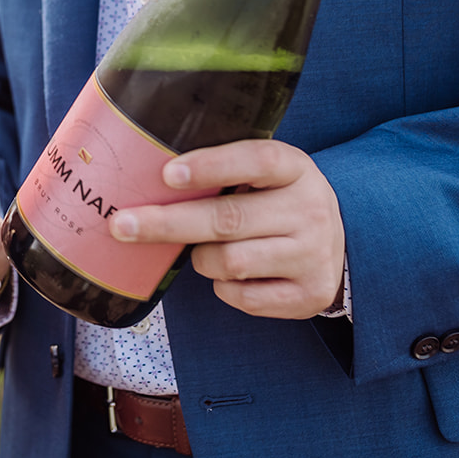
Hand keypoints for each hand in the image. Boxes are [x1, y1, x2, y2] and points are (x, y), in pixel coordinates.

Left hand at [110, 139, 344, 319]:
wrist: (336, 245)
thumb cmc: (275, 201)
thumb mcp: (263, 175)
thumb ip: (221, 172)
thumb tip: (145, 177)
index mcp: (296, 168)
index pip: (256, 160)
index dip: (211, 167)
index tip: (167, 174)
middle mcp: (311, 210)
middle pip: (228, 219)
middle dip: (167, 223)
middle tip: (122, 225)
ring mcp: (314, 255)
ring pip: (230, 261)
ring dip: (201, 258)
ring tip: (203, 249)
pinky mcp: (310, 294)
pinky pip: (242, 296)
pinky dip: (222, 287)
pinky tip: (229, 274)